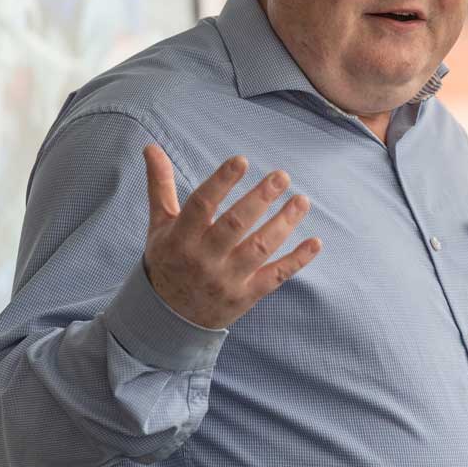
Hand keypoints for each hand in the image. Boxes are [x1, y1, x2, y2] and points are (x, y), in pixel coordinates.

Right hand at [142, 146, 321, 329]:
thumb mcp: (159, 226)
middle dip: (260, 199)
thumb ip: (160, 186)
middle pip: (235, 226)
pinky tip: (316, 242)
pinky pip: (275, 277)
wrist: (168, 318)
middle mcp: (203, 259)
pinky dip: (297, 261)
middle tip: (281, 176)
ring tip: (302, 200)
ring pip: (259, 249)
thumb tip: (151, 147)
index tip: (241, 160)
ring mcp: (226, 280)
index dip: (221, 182)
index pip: (201, 206)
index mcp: (181, 238)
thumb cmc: (168, 261)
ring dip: (283, 224)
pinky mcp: (245, 296)